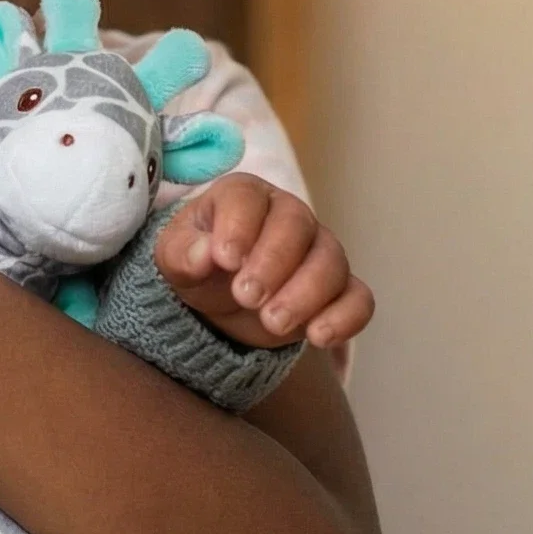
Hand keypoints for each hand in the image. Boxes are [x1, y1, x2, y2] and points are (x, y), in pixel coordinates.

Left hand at [154, 174, 372, 351]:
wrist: (216, 298)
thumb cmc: (197, 263)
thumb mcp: (174, 257)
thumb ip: (182, 252)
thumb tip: (204, 254)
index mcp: (243, 196)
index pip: (248, 198)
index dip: (239, 227)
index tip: (225, 260)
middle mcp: (288, 214)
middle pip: (296, 226)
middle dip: (273, 262)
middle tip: (247, 297)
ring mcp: (319, 250)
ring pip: (330, 262)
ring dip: (305, 294)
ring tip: (273, 323)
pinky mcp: (338, 289)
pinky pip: (358, 298)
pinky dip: (345, 317)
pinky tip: (318, 338)